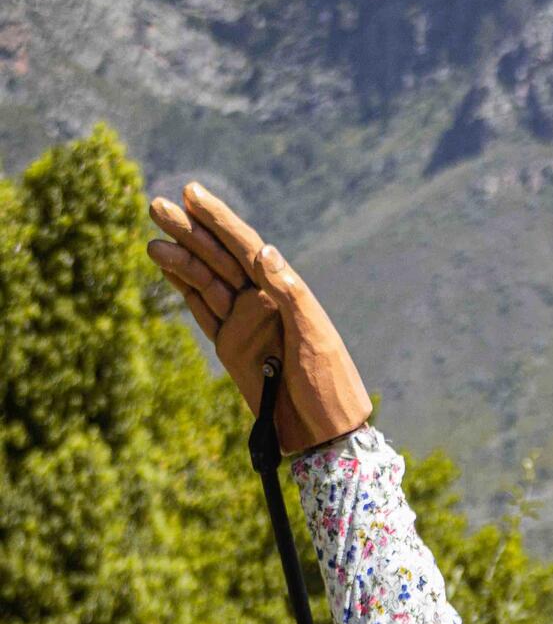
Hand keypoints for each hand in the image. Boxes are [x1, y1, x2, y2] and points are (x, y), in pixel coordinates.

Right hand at [147, 183, 370, 453]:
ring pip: (206, 283)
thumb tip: (265, 250)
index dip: (220, 220)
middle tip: (156, 205)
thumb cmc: (329, 382)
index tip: (193, 192)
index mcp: (285, 292)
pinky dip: (184, 290)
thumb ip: (289, 294)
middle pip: (220, 258)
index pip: (247, 247)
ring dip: (181, 260)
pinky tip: (167, 268)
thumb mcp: (313, 336)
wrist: (324, 430)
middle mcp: (263, 302)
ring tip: (152, 240)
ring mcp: (245, 324)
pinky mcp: (232, 348)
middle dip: (190, 232)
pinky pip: (203, 312)